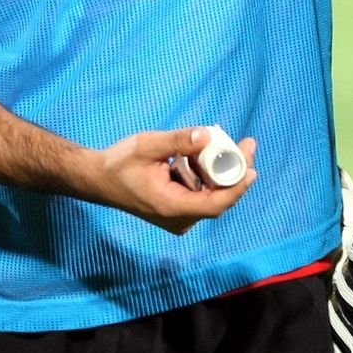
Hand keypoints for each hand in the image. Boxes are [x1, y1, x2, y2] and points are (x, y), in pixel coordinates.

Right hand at [90, 126, 256, 233]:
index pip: (215, 204)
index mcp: (172, 207)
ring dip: (218, 168)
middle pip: (218, 197)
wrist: (99, 179)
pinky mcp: (179, 208)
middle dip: (235, 170)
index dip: (238, 188)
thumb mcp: (148, 145)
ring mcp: (179, 216)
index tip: (253, 168)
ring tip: (214, 142)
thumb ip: (178, 141)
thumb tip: (207, 135)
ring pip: (211, 193)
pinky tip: (198, 153)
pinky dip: (206, 172)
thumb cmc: (119, 164)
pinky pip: (202, 191)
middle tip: (246, 143)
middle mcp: (179, 218)